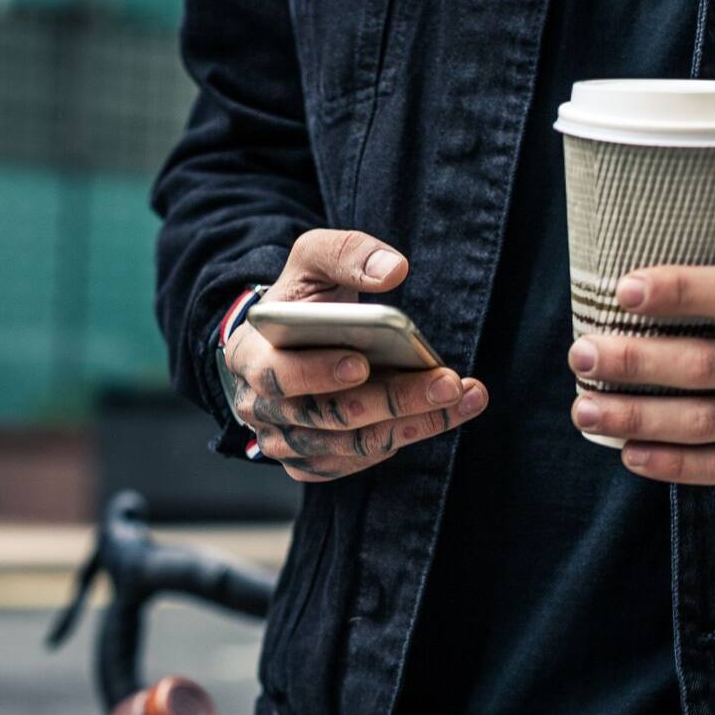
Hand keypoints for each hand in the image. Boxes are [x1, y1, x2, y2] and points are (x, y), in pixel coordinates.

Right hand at [220, 229, 488, 481]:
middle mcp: (260, 409)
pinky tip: (445, 413)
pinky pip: (360, 460)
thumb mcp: (314, 260)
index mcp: (249, 356)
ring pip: (352, 445)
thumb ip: (346, 252)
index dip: (317, 374)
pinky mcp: (312, 462)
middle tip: (447, 382)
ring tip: (464, 396)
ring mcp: (284, 442)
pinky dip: (407, 437)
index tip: (362, 363)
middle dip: (391, 400)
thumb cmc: (305, 298)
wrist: (294, 340)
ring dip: (414, 423)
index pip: (277, 376)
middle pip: (327, 416)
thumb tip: (393, 270)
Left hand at [568, 266, 714, 487]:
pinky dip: (671, 463)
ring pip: (707, 421)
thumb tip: (630, 285)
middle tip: (580, 355)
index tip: (623, 290)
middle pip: (707, 365)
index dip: (681, 291)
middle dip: (637, 361)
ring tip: (584, 410)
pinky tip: (628, 452)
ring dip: (638, 417)